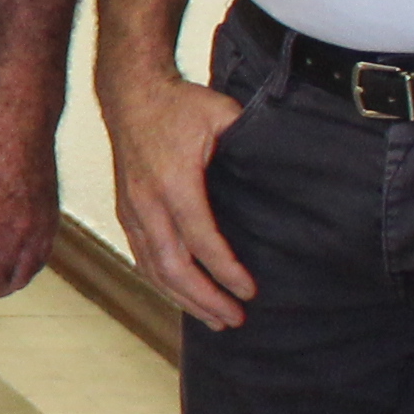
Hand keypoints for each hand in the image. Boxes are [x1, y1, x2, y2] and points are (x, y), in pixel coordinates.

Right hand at [102, 60, 254, 329]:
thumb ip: (248, 143)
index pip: (200, 240)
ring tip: (213, 319)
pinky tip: (182, 296)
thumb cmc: (179, 105)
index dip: (225, 271)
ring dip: (183, 299)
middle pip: (172, 266)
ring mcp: (131, 210)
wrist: (130, 94)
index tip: (250, 291)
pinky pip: (142, 258)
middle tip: (234, 318)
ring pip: (152, 269)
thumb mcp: (221, 114)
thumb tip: (288, 170)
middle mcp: (146, 203)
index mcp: (173, 182)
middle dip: (204, 298)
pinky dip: (163, 283)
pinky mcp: (126, 212)